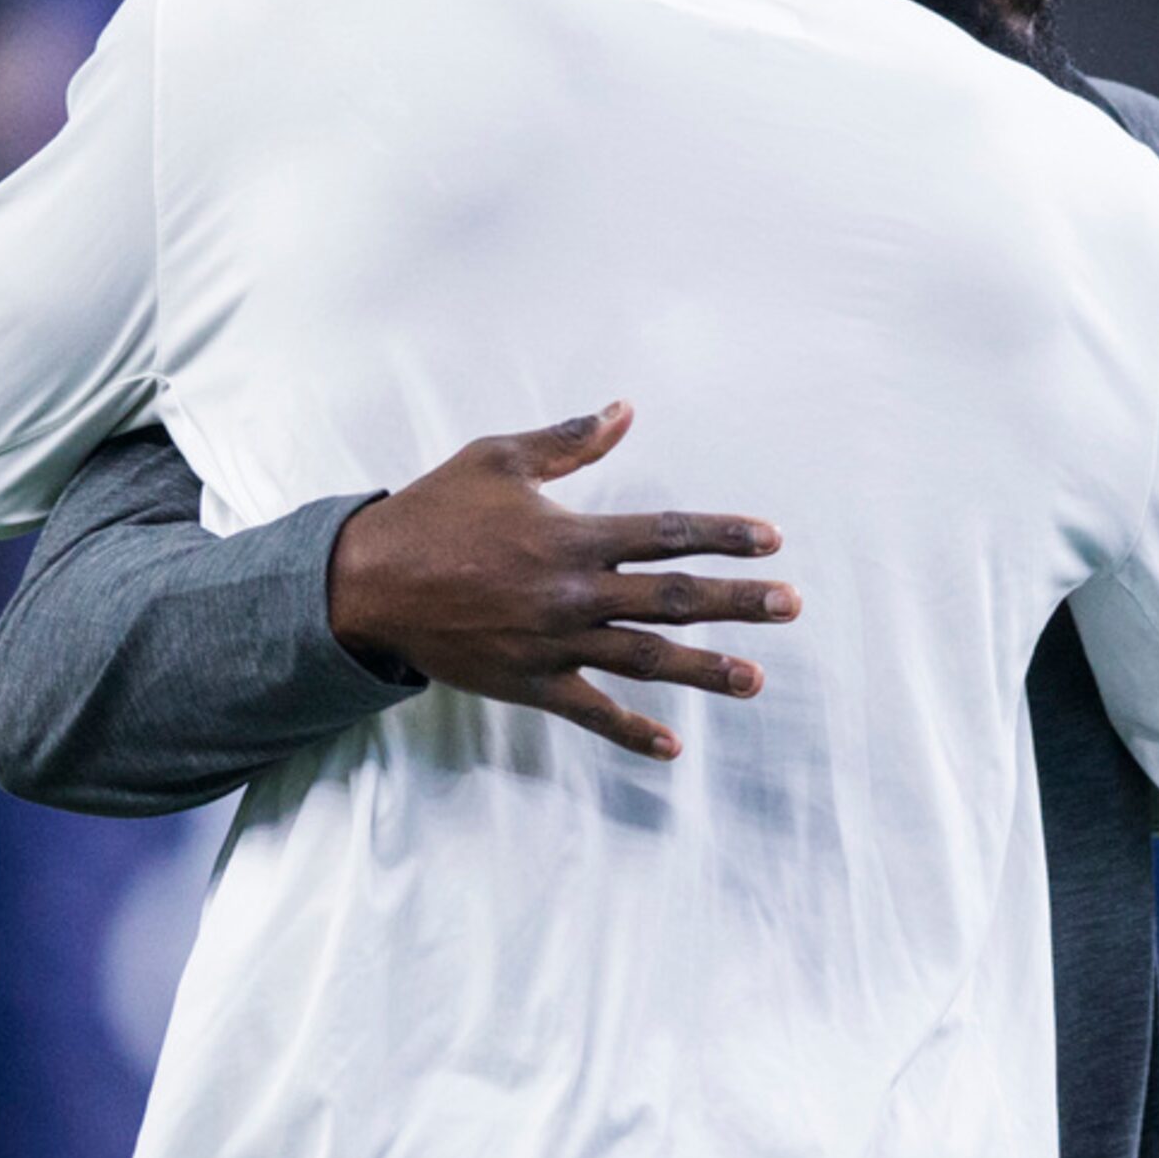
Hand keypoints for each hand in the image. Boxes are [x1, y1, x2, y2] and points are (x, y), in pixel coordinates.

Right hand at [327, 401, 798, 760]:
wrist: (366, 583)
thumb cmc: (433, 512)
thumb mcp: (499, 459)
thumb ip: (570, 441)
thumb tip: (625, 409)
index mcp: (573, 536)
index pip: (668, 533)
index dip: (723, 535)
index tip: (771, 539)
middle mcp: (573, 593)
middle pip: (673, 598)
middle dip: (738, 603)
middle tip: (792, 606)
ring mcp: (554, 644)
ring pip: (645, 660)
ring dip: (705, 670)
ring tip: (756, 679)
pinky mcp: (529, 684)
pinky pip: (591, 712)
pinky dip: (632, 732)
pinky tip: (673, 748)